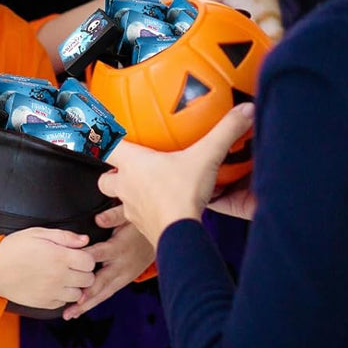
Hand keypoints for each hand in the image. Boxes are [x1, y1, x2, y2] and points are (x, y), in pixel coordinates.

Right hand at [0, 227, 94, 310]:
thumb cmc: (14, 248)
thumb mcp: (39, 233)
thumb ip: (65, 236)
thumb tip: (84, 240)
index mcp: (60, 257)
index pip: (90, 262)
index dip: (87, 256)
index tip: (79, 254)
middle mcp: (59, 276)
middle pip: (88, 279)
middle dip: (84, 271)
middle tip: (73, 264)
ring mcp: (52, 292)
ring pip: (78, 294)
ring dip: (75, 285)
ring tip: (64, 276)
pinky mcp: (44, 303)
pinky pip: (63, 303)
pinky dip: (62, 295)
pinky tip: (54, 285)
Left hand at [62, 206, 154, 319]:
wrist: (163, 238)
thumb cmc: (141, 224)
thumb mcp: (130, 214)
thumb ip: (113, 215)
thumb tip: (98, 219)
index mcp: (120, 247)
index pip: (99, 254)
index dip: (83, 260)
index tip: (67, 267)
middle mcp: (121, 265)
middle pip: (101, 282)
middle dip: (85, 295)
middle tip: (70, 307)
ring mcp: (124, 276)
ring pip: (104, 293)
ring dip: (87, 304)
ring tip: (70, 314)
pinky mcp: (125, 280)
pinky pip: (108, 293)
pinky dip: (95, 302)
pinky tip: (80, 310)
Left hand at [99, 103, 254, 246]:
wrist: (180, 236)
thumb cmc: (183, 196)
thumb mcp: (206, 156)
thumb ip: (225, 131)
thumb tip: (244, 112)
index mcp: (134, 164)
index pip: (108, 146)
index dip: (104, 138)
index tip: (103, 132)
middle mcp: (127, 186)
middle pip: (104, 178)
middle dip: (111, 172)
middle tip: (126, 166)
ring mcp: (132, 208)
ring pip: (117, 201)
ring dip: (125, 195)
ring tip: (140, 189)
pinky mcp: (141, 226)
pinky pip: (134, 218)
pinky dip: (142, 211)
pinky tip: (158, 207)